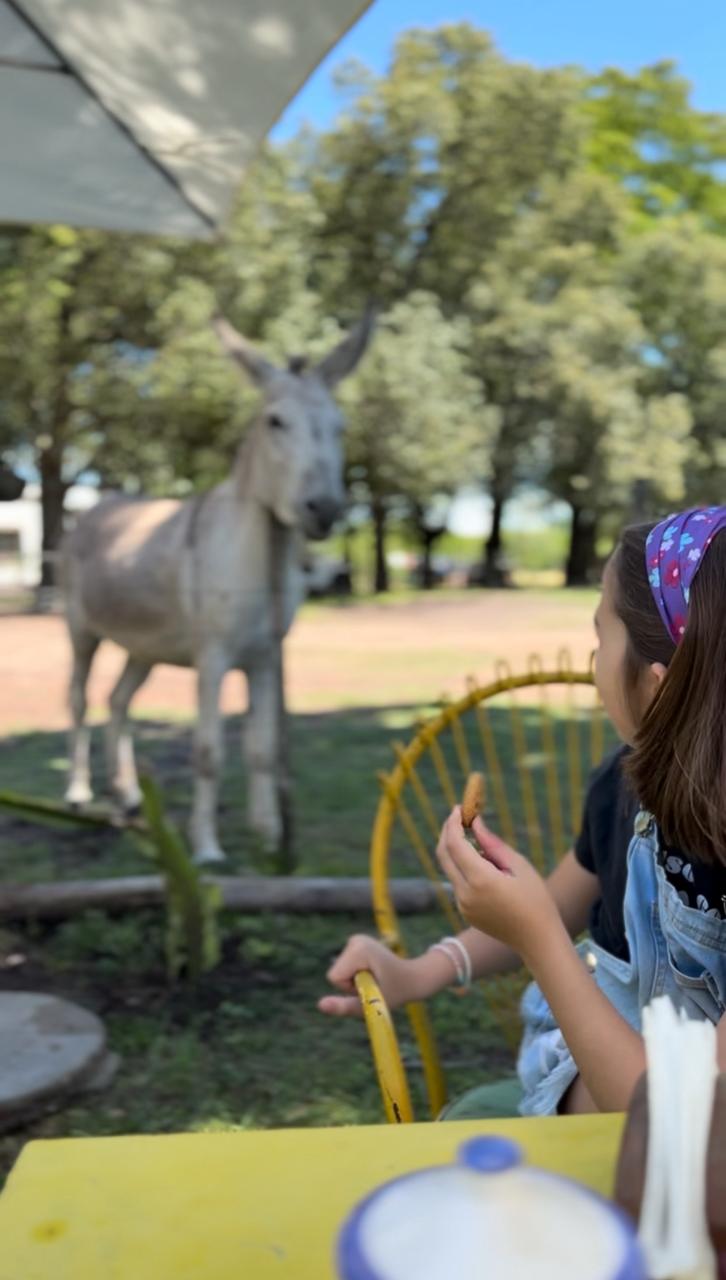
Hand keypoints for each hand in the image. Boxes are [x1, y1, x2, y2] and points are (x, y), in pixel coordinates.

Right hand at [318, 934, 424, 1017]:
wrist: (414, 977)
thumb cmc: (396, 992)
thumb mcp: (370, 1004)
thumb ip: (344, 1007)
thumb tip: (320, 1005)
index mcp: (358, 949)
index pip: (334, 978)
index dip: (349, 989)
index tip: (371, 985)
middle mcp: (354, 940)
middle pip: (335, 974)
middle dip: (352, 985)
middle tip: (374, 984)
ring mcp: (355, 940)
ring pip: (339, 972)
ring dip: (355, 981)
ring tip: (375, 979)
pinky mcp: (356, 944)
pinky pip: (344, 968)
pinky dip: (356, 975)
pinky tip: (373, 972)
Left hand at [436, 809, 560, 960]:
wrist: (537, 939)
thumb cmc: (535, 898)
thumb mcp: (518, 865)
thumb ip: (492, 843)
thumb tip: (475, 823)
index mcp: (480, 879)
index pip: (454, 844)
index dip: (453, 823)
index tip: (458, 808)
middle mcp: (465, 893)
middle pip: (443, 855)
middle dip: (447, 833)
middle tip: (457, 817)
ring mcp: (462, 905)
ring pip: (449, 869)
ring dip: (455, 850)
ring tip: (475, 838)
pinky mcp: (465, 912)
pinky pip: (458, 883)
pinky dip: (462, 867)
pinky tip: (482, 862)